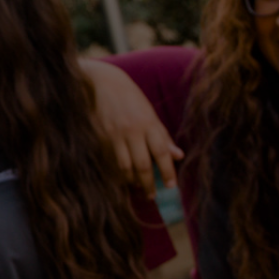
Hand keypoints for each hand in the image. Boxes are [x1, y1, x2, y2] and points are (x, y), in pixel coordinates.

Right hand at [82, 58, 181, 193]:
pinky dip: (117, 173)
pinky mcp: (100, 138)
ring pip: (125, 167)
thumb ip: (163, 135)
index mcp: (148, 123)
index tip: (170, 185)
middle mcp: (132, 131)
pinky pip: (110, 162)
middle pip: (143, 164)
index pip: (161, 152)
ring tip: (138, 188)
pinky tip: (122, 177)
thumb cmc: (130, 98)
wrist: (102, 83)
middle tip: (152, 195)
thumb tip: (178, 155)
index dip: (168, 171)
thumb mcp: (150, 113)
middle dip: (149, 183)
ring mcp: (114, 135)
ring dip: (132, 181)